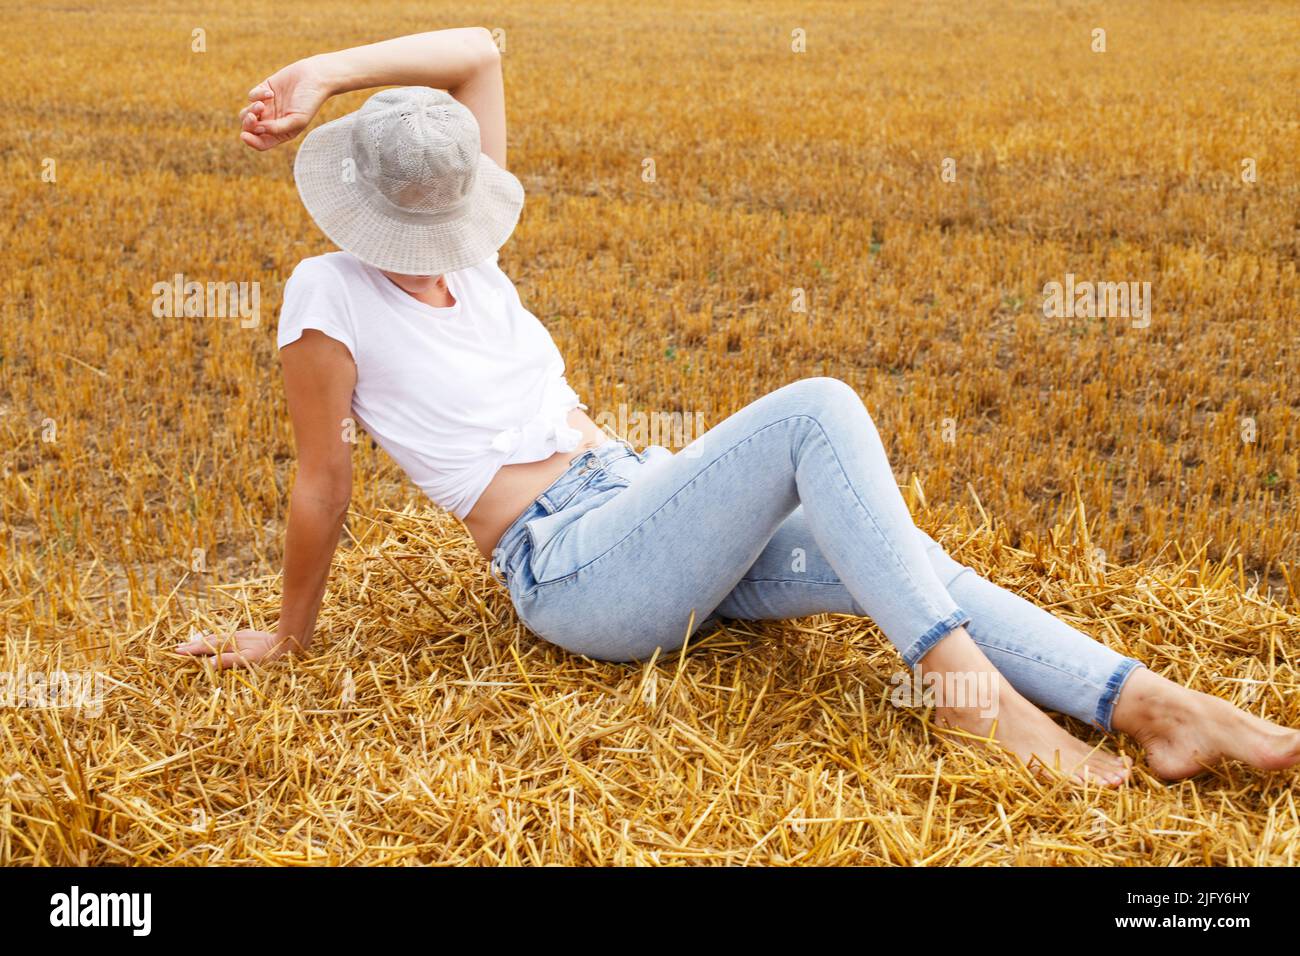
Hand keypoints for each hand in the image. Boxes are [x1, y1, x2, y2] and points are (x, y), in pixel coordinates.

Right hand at [174, 629, 301, 668]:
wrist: (291, 643)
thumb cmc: (272, 655)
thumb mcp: (250, 661)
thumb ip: (228, 661)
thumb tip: (206, 663)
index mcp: (232, 644)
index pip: (207, 647)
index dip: (192, 650)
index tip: (177, 651)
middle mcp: (235, 638)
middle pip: (210, 640)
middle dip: (194, 644)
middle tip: (178, 647)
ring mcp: (242, 636)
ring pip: (218, 638)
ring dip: (203, 641)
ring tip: (191, 643)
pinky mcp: (249, 637)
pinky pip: (226, 638)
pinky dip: (215, 640)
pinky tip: (216, 642)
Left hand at [239, 56, 333, 150]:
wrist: (314, 77)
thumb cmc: (309, 101)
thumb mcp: (297, 120)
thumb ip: (277, 128)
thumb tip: (257, 129)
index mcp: (281, 133)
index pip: (262, 142)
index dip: (251, 141)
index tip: (244, 135)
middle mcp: (272, 121)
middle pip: (251, 129)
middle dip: (248, 124)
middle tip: (253, 117)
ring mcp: (267, 106)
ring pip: (247, 113)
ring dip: (250, 110)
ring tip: (262, 104)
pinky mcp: (263, 91)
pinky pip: (251, 96)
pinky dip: (257, 95)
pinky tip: (271, 92)